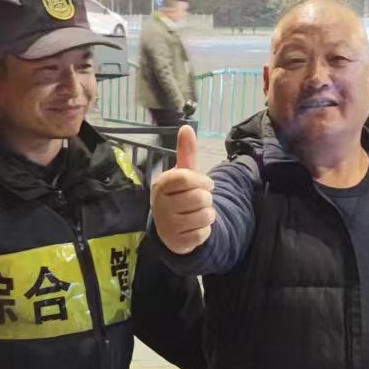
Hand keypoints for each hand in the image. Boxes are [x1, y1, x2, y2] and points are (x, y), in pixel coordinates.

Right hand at [151, 125, 215, 254]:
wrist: (170, 227)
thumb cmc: (179, 195)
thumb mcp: (183, 174)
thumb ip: (186, 152)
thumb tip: (186, 127)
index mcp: (161, 185)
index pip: (186, 178)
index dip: (202, 181)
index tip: (205, 184)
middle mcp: (160, 205)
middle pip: (199, 198)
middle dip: (207, 199)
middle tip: (199, 201)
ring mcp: (167, 225)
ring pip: (204, 216)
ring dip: (208, 215)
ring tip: (198, 214)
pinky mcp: (176, 242)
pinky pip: (203, 234)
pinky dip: (205, 230)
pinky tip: (195, 228)